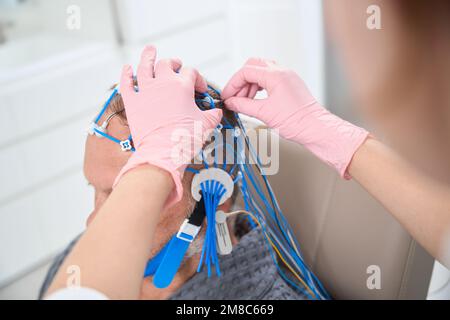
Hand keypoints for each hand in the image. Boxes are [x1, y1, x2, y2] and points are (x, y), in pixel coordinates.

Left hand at [114, 45, 222, 204]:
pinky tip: (126, 68)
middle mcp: (163, 84)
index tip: (199, 89)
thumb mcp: (205, 125)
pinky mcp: (132, 102)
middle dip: (174, 63)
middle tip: (177, 65)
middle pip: (167, 64)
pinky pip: (126, 83)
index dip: (197, 79)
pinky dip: (125, 75)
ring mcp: (146, 92)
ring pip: (145, 66)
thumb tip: (217, 112)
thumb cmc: (184, 139)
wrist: (163, 153)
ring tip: (150, 50)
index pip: (191, 73)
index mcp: (182, 87)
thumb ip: (213, 115)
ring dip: (148, 57)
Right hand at [223, 58, 368, 178]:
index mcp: (276, 75)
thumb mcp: (264, 113)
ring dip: (249, 84)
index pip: (246, 71)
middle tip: (234, 97)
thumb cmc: (296, 121)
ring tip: (244, 101)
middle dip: (240, 81)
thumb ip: (243, 105)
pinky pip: (269, 78)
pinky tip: (255, 100)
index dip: (233, 84)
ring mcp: (287, 77)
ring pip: (261, 71)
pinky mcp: (289, 84)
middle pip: (253, 66)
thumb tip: (231, 102)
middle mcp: (282, 72)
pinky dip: (259, 87)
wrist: (315, 128)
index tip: (227, 96)